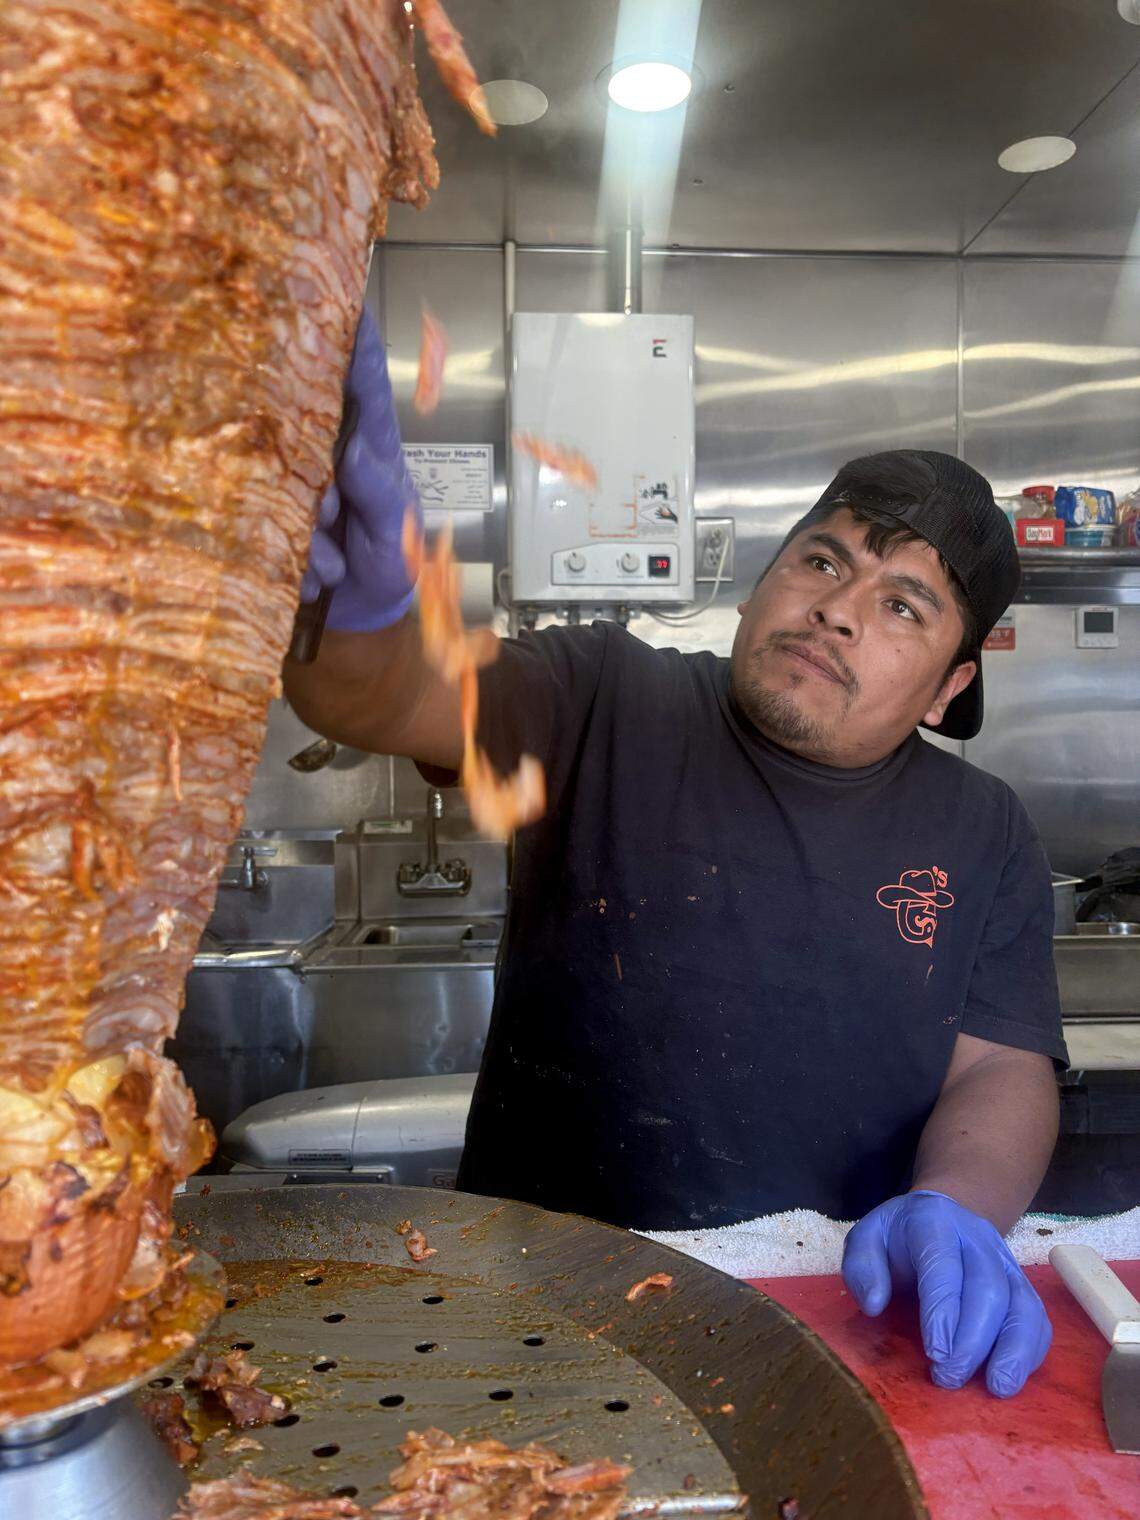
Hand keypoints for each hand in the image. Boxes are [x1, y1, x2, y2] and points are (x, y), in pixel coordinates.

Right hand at [300, 308, 421, 631]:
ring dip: (309, 528)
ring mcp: (297, 485)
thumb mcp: (398, 533)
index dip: (355, 345)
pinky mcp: (271, 517)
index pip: (365, 388)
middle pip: (305, 424)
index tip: (347, 302)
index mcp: (370, 449)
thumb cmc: (389, 566)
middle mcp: (328, 456)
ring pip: (281, 479)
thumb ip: (382, 493)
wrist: (362, 619)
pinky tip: (319, 577)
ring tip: (336, 562)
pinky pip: (265, 523)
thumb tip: (357, 452)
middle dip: (315, 471)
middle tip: (333, 513)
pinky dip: (297, 558)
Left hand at [841, 1190, 1051, 1396]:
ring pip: (1022, 1302)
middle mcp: (977, 1238)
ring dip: (1013, 1349)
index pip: (944, 1266)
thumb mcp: (866, 1239)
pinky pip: (1037, 1316)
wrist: (938, 1214)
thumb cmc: (897, 1237)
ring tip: (997, 1387)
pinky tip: (1012, 1375)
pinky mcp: (1021, 1282)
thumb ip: (862, 1267)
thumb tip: (875, 1305)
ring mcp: (1005, 1259)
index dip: (943, 1311)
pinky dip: (1030, 1348)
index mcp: (934, 1222)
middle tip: (949, 1378)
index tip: (935, 1354)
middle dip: (972, 1340)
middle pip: (988, 1288)